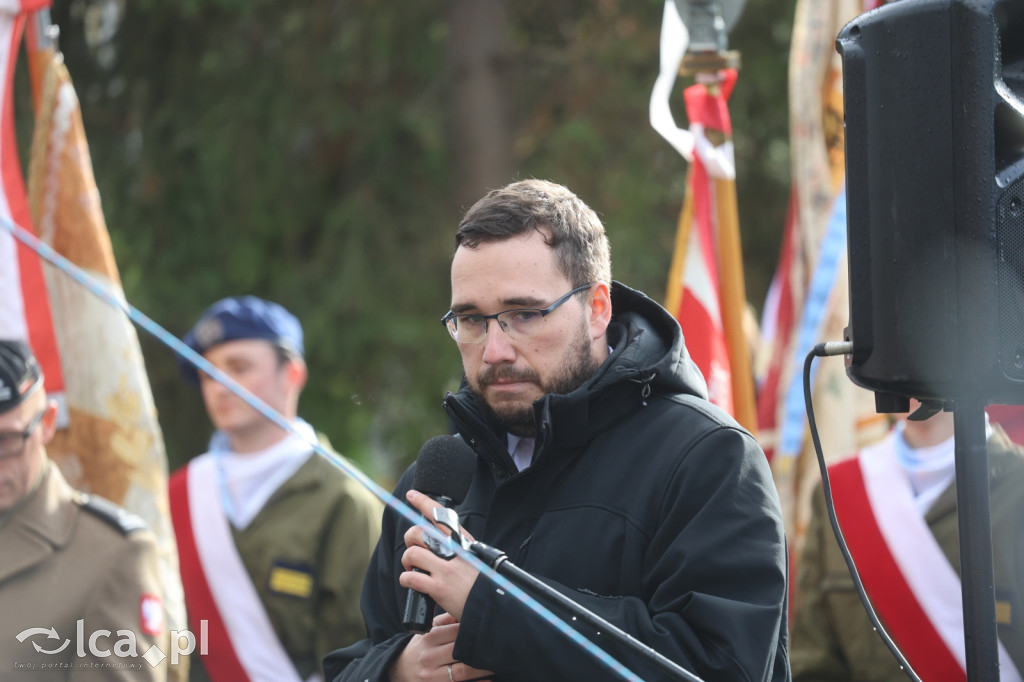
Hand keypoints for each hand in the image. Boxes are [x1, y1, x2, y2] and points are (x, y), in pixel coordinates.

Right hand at [389, 613, 493, 681]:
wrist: (399, 671)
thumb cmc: (420, 649)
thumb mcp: (427, 633)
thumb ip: (444, 622)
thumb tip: (464, 608)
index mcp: (428, 638)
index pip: (455, 631)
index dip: (473, 628)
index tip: (490, 625)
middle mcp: (429, 657)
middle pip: (459, 650)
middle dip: (480, 646)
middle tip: (501, 641)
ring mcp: (432, 676)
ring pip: (462, 670)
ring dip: (482, 666)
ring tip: (499, 660)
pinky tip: (489, 680)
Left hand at [399, 490, 479, 620]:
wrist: (493, 603)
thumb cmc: (484, 581)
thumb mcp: (476, 555)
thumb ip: (459, 547)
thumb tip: (441, 543)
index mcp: (462, 540)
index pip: (440, 515)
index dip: (423, 502)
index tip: (411, 495)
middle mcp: (453, 551)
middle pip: (418, 532)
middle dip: (409, 540)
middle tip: (413, 549)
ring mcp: (445, 568)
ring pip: (411, 553)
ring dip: (406, 561)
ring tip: (411, 568)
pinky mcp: (438, 587)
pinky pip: (410, 577)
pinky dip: (406, 579)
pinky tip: (411, 582)